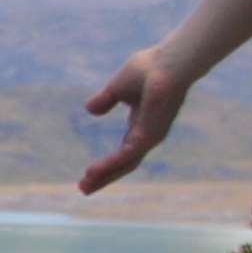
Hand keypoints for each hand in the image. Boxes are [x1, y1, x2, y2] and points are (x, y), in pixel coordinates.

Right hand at [79, 46, 188, 192]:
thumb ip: (105, 100)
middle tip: (84, 189)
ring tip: (85, 185)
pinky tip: (92, 171)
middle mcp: (148, 135)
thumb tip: (90, 110)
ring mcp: (150, 137)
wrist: (167, 63)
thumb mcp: (118, 86)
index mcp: (142, 124)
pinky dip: (109, 165)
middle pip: (125, 164)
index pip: (124, 151)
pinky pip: (125, 156)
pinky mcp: (149, 136)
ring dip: (104, 176)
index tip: (88, 174)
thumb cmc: (150, 69)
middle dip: (104, 177)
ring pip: (125, 164)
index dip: (107, 163)